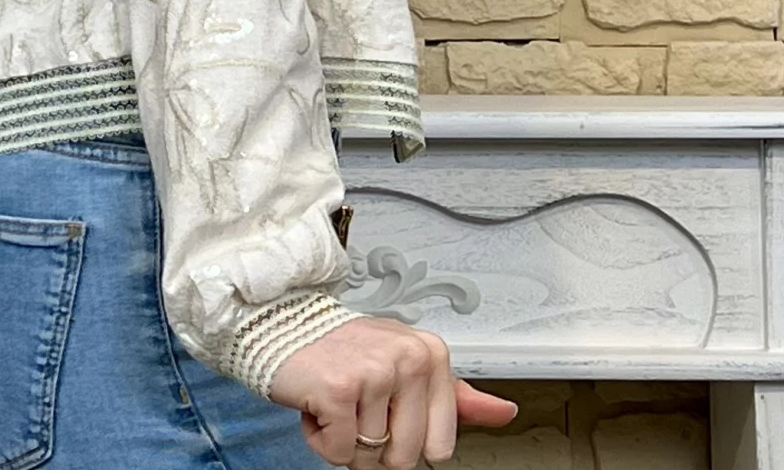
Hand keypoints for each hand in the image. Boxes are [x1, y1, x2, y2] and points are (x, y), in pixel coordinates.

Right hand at [268, 316, 517, 467]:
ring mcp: (376, 372)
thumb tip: (504, 412)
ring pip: (372, 456)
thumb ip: (456, 396)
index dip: (405, 439)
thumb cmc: (341, 351)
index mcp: (431, 354)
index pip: (441, 446)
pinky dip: (321, 439)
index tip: (384, 407)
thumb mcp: (404, 366)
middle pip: (408, 457)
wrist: (278, 326)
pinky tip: (317, 404)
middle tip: (354, 404)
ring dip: (345, 440)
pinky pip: (340, 453)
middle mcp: (409, 358)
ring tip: (335, 399)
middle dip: (373, 445)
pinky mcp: (341, 389)